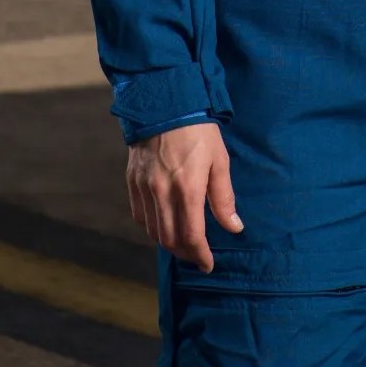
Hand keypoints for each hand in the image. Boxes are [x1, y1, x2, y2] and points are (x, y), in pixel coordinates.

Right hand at [126, 122, 243, 271]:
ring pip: (152, 231)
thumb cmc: (198, 130)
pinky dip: (151, 227)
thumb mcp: (219, 160)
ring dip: (168, 243)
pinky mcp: (132, 181)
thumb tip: (234, 227)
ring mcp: (144, 188)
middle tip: (198, 256)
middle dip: (185, 254)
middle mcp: (162, 192)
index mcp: (187, 188)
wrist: (164, 102)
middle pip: (170, 239)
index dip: (200, 255)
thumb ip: (223, 197)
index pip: (192, 236)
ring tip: (183, 243)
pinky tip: (163, 225)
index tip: (208, 264)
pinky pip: (139, 216)